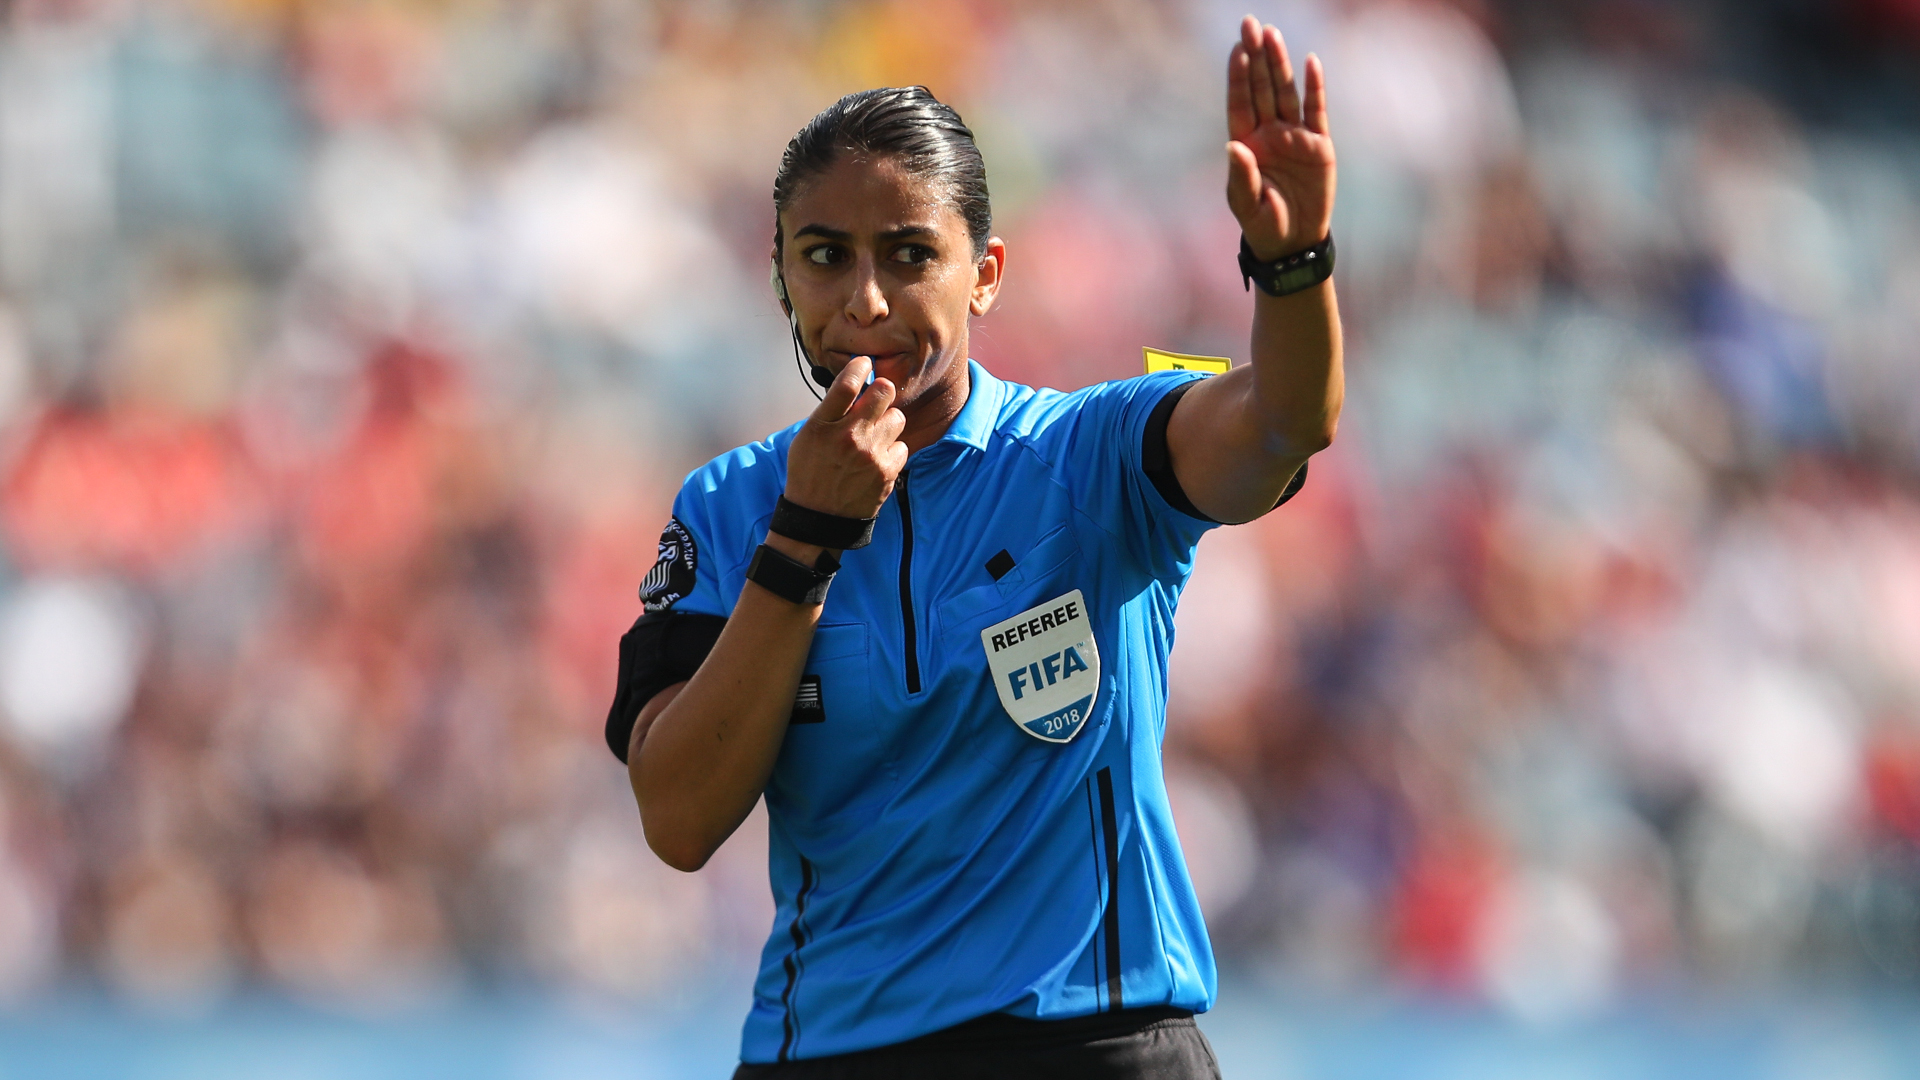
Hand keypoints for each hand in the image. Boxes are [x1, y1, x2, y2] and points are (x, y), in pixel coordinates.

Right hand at [784, 356, 908, 521]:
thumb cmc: (810, 473)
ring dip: (888, 423)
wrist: (818, 518)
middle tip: (878, 398)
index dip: (860, 366)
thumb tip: (853, 386)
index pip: (847, 383)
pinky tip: (878, 458)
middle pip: (883, 392)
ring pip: (897, 418)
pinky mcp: (887, 471)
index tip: (864, 363)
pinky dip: (892, 449)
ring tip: (875, 436)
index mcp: (822, 425)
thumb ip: (829, 412)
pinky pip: (902, 445)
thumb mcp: (807, 437)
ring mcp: (870, 454)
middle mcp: (848, 436)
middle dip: (883, 390)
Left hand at [1226, 15, 1334, 260]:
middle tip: (1250, 24)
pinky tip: (1311, 63)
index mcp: (1246, 144)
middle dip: (1256, 57)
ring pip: (1286, 93)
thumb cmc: (1263, 224)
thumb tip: (1234, 145)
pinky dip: (1314, 88)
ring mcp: (1294, 136)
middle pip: (1262, 88)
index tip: (1236, 49)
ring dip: (1280, 64)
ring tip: (1273, 34)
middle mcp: (1269, 134)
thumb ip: (1241, 175)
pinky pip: (1316, 111)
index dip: (1239, 77)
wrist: (1294, 242)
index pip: (1240, 103)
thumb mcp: (1247, 204)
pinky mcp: (1318, 145)